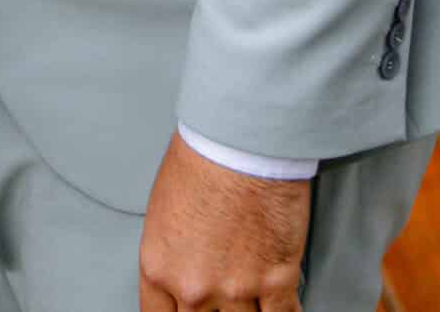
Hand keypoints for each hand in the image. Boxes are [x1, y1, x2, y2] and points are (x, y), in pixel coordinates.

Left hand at [138, 132, 310, 311]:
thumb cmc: (202, 160)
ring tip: (252, 293)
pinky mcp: (276, 282)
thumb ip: (173, 251)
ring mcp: (235, 289)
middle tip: (222, 294)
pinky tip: (281, 306)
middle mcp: (193, 287)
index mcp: (159, 267)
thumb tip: (185, 265)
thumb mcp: (164, 210)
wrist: (240, 145)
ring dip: (249, 309)